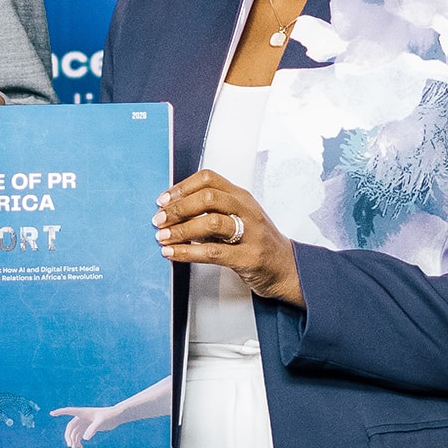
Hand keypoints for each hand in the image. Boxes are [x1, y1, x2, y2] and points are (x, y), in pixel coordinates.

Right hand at [51, 404, 117, 447]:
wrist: (116, 417)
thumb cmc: (109, 416)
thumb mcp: (101, 422)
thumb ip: (93, 429)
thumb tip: (84, 438)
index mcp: (83, 412)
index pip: (69, 411)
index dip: (60, 412)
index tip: (51, 413)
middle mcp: (82, 417)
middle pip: (71, 427)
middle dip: (69, 436)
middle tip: (71, 446)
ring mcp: (85, 422)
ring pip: (75, 432)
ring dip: (73, 440)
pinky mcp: (89, 427)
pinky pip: (80, 434)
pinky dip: (79, 441)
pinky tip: (80, 447)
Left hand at [153, 169, 303, 306]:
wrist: (288, 269)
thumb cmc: (258, 242)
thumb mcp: (238, 218)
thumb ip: (211, 212)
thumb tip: (174, 211)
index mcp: (241, 196)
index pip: (208, 179)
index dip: (181, 187)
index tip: (163, 200)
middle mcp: (246, 210)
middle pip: (207, 197)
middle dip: (177, 208)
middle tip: (159, 219)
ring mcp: (250, 233)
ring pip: (210, 222)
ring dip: (180, 229)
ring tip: (162, 237)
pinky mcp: (249, 257)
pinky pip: (213, 252)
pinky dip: (187, 252)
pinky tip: (173, 253)